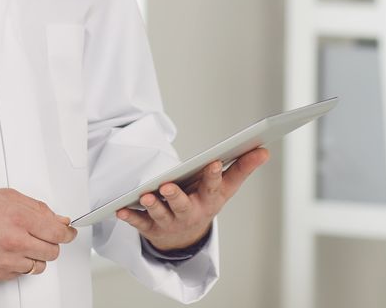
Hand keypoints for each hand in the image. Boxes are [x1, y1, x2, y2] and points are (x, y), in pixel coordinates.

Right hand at [0, 188, 77, 280]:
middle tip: (44, 236)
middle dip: (52, 243)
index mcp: (20, 217)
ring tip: (25, 244)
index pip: (58, 232)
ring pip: (39, 265)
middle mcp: (16, 241)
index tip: (69, 232)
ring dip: (37, 255)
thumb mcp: (8, 196)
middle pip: (52, 251)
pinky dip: (21, 264)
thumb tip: (58, 219)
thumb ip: (37, 208)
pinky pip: (22, 273)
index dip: (67, 233)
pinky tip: (11, 252)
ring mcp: (8, 260)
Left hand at [116, 147, 269, 251]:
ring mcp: (170, 221)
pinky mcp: (151, 227)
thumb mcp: (227, 188)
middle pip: (183, 205)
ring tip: (145, 195)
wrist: (187, 236)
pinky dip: (130, 217)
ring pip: (161, 213)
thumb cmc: (207, 200)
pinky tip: (121, 210)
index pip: (213, 187)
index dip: (213, 176)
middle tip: (168, 186)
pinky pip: (140, 223)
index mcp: (209, 200)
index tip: (212, 162)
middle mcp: (190, 212)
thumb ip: (243, 167)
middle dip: (176, 196)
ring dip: (153, 205)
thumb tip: (264, 149)